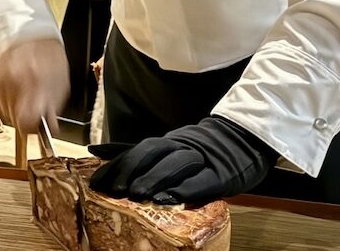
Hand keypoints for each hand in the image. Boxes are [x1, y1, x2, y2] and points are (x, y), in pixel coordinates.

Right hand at [0, 38, 69, 135]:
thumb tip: (49, 127)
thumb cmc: (47, 55)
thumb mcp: (60, 80)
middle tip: (33, 103)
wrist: (26, 32)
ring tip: (24, 90)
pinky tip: (14, 86)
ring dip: (14, 108)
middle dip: (24, 116)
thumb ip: (54, 106)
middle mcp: (13, 82)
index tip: (36, 126)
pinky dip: (5, 99)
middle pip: (14, 120)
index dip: (31, 129)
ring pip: (3, 113)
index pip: (25, 122)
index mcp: (34, 82)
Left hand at [88, 116, 277, 204]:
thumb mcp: (165, 149)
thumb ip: (134, 152)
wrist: (243, 140)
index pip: (138, 149)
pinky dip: (185, 189)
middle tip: (116, 191)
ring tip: (138, 195)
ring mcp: (202, 158)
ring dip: (155, 178)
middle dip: (133, 169)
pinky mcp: (221, 174)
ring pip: (176, 162)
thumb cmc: (199, 150)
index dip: (117, 165)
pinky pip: (202, 180)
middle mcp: (181, 145)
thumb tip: (95, 151)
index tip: (97, 183)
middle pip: (153, 151)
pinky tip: (171, 199)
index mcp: (168, 142)